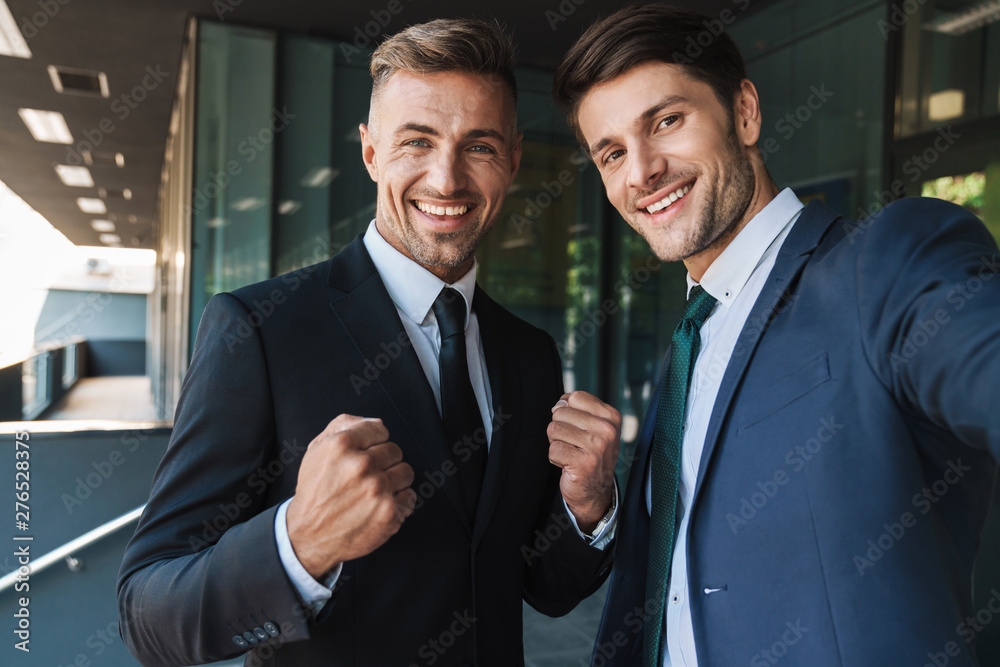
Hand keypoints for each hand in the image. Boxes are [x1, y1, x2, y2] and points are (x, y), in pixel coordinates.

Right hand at [286, 415, 415, 577]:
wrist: (310, 535)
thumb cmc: (315, 492)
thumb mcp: (317, 450)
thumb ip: (343, 426)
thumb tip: (374, 422)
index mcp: (342, 445)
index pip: (380, 430)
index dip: (373, 442)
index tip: (365, 454)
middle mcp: (361, 465)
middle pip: (394, 450)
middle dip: (383, 462)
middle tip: (365, 477)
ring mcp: (377, 489)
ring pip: (406, 472)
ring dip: (393, 480)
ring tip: (374, 491)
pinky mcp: (389, 513)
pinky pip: (410, 496)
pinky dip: (399, 501)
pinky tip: (379, 505)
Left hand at [547, 391, 620, 532]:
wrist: (595, 490)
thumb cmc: (591, 454)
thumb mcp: (592, 426)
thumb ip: (577, 409)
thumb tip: (558, 404)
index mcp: (611, 416)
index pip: (575, 397)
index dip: (568, 411)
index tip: (577, 427)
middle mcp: (607, 430)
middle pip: (561, 412)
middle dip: (561, 429)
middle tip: (574, 444)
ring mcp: (597, 447)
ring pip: (554, 429)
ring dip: (557, 443)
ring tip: (571, 453)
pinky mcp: (584, 463)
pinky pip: (553, 449)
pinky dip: (555, 458)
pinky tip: (568, 464)